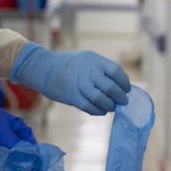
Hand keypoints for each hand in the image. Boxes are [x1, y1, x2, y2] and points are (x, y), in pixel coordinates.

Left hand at [0, 105, 36, 163]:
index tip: (35, 162)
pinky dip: (3, 170)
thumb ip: (16, 147)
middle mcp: (3, 133)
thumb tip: (32, 159)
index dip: (31, 148)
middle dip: (23, 160)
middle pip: (19, 148)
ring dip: (14, 167)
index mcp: (8, 122)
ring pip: (9, 157)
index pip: (26, 136)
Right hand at [10, 46, 131, 114]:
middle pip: (111, 88)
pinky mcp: (72, 96)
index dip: (124, 82)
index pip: (116, 72)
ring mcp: (80, 84)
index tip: (127, 89)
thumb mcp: (86, 59)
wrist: (43, 67)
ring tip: (112, 107)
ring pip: (101, 100)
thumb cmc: (68, 64)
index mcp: (94, 60)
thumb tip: (118, 87)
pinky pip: (90, 107)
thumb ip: (101, 71)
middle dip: (120, 97)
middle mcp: (88, 71)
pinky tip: (101, 110)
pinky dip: (98, 111)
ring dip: (110, 106)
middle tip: (123, 101)